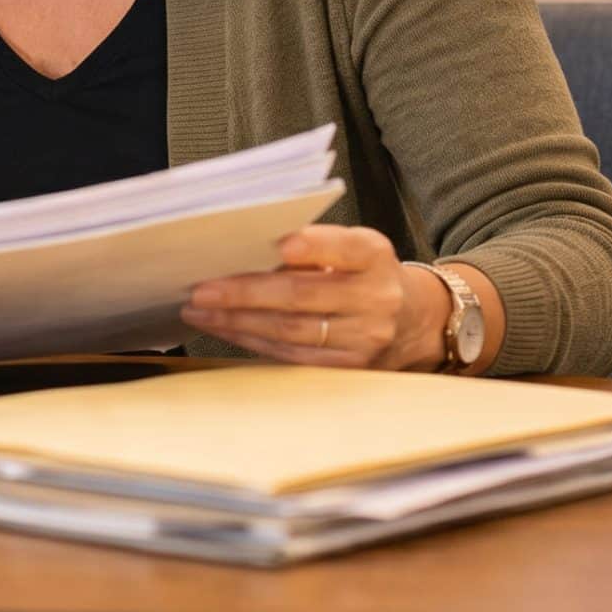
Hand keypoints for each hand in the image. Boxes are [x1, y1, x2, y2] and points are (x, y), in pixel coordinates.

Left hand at [181, 225, 436, 369]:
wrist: (412, 319)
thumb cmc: (363, 273)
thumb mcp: (352, 247)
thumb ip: (311, 245)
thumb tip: (243, 249)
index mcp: (374, 256)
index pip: (342, 248)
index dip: (311, 246)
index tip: (277, 245)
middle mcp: (375, 297)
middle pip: (302, 295)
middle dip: (244, 293)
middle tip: (201, 290)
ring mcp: (365, 337)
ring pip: (291, 331)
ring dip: (238, 321)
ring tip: (199, 311)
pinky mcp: (351, 366)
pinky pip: (293, 356)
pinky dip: (253, 342)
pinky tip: (226, 330)